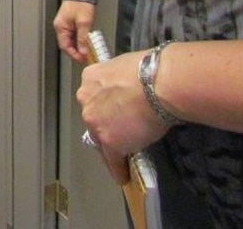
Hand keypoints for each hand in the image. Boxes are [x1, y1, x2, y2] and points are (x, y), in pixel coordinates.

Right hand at [53, 0, 96, 63]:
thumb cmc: (80, 3)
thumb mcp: (84, 22)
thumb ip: (83, 38)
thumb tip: (83, 51)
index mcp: (61, 27)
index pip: (64, 46)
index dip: (74, 54)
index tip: (83, 59)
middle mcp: (61, 27)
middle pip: (67, 44)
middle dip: (77, 51)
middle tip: (87, 56)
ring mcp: (66, 25)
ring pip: (72, 40)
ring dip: (79, 46)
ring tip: (89, 50)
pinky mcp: (71, 22)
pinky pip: (75, 35)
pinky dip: (80, 39)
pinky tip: (87, 41)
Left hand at [76, 51, 167, 183]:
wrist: (155, 84)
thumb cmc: (148, 70)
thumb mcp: (124, 66)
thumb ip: (118, 80)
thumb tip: (128, 88)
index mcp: (90, 78)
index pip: (93, 95)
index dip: (104, 104)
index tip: (113, 110)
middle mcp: (86, 100)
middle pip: (93, 117)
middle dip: (105, 124)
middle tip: (121, 130)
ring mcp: (96, 122)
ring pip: (100, 139)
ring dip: (110, 146)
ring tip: (121, 155)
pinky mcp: (110, 142)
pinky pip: (113, 160)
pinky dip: (118, 168)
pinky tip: (122, 175)